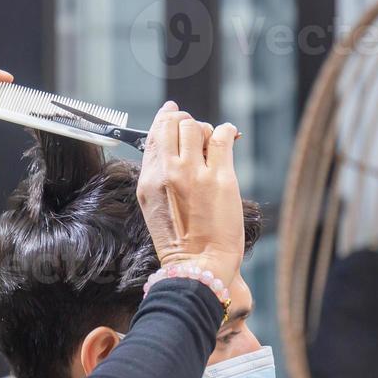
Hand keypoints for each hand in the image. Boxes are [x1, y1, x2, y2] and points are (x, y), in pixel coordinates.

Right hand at [136, 101, 244, 284]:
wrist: (198, 265)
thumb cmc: (180, 241)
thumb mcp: (154, 205)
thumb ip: (159, 174)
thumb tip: (169, 144)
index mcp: (149, 179)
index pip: (154, 134)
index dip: (165, 118)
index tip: (172, 111)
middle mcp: (168, 171)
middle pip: (175, 123)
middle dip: (186, 122)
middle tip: (196, 132)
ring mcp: (193, 173)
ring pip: (196, 126)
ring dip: (205, 129)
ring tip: (212, 144)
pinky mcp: (220, 177)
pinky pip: (222, 136)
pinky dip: (227, 131)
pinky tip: (228, 137)